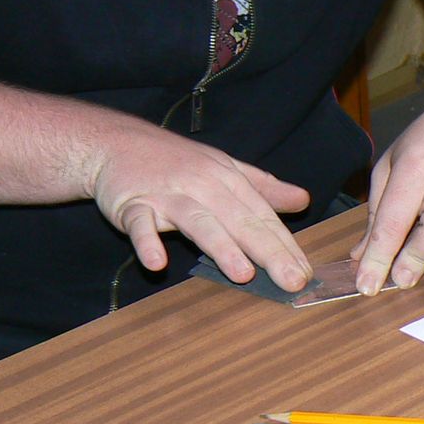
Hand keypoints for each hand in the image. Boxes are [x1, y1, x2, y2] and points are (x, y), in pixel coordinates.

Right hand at [88, 125, 312, 291]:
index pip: (262, 216)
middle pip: (240, 220)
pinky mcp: (133, 204)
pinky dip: (147, 242)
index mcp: (227, 179)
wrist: (117, 142)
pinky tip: (157, 263)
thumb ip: (263, 187)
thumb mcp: (224, 168)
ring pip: (198, 221)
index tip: (306, 273)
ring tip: (242, 273)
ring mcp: (167, 195)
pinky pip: (140, 224)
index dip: (286, 245)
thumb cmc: (176, 161)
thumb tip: (303, 200)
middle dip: (268, 252)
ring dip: (221, 247)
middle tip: (292, 281)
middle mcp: (203, 185)